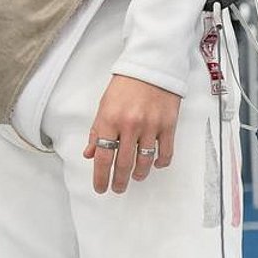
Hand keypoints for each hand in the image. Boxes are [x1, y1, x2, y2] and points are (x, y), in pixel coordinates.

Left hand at [83, 75, 181, 194]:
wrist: (150, 68)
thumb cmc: (124, 87)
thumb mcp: (103, 107)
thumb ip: (96, 132)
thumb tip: (89, 154)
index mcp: (109, 120)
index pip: (102, 157)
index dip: (100, 177)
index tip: (100, 188)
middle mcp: (129, 125)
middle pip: (123, 163)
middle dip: (119, 181)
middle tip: (117, 188)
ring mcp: (150, 126)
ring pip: (144, 161)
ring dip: (139, 174)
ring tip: (136, 178)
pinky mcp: (168, 125)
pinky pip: (165, 152)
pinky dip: (160, 163)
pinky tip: (155, 165)